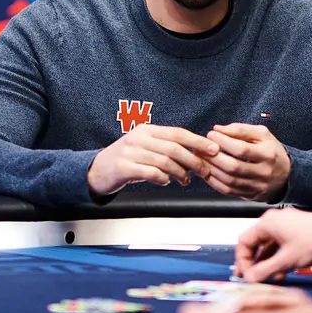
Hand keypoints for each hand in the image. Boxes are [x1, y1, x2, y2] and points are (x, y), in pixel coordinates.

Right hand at [87, 123, 212, 197]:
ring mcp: (130, 152)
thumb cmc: (128, 160)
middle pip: (174, 148)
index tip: (214, 149)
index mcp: (148, 130)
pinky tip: (165, 182)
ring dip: (180, 173)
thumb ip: (168, 148)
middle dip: (194, 160)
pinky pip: (151, 173)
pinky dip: (163, 179)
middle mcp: (139, 138)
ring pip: (165, 161)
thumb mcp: (147, 148)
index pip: (178, 133)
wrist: (97, 170)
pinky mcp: (123, 167)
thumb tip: (197, 154)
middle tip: (204, 171)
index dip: (198, 141)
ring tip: (186, 180)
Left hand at [203, 123, 291, 201]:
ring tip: (201, 159)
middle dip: (213, 157)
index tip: (211, 134)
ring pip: (229, 180)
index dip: (224, 142)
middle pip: (233, 166)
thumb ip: (241, 129)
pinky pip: (228, 191)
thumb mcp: (262, 135)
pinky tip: (208, 173)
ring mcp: (257, 185)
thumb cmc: (271, 152)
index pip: (242, 149)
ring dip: (211, 169)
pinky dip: (214, 182)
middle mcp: (264, 171)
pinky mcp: (250, 195)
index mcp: (268, 153)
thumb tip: (219, 129)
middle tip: (201, 148)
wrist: (286, 175)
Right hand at [235, 208, 311, 282]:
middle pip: (256, 245)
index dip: (242, 262)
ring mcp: (288, 227)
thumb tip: (248, 280)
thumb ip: (263, 272)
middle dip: (254, 264)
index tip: (245, 278)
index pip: (244, 242)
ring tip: (268, 282)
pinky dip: (279, 261)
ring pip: (270, 248)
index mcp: (268, 223)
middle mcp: (275, 222)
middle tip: (253, 281)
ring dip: (267, 265)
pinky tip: (282, 275)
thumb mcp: (286, 261)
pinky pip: (282, 248)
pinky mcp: (299, 234)